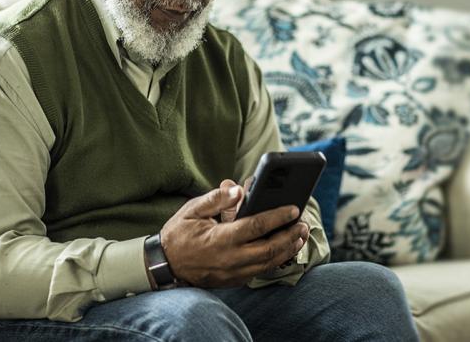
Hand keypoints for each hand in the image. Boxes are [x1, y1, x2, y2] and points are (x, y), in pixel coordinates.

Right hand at [159, 180, 309, 287]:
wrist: (165, 265)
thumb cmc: (179, 234)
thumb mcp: (192, 210)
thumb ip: (216, 199)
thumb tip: (238, 188)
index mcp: (221, 239)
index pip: (256, 226)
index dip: (278, 217)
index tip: (293, 208)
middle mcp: (230, 259)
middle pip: (270, 249)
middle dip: (290, 236)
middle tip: (304, 224)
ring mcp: (233, 273)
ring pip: (268, 263)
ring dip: (287, 249)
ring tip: (299, 236)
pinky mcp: (234, 280)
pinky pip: (260, 271)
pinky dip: (275, 260)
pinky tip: (284, 249)